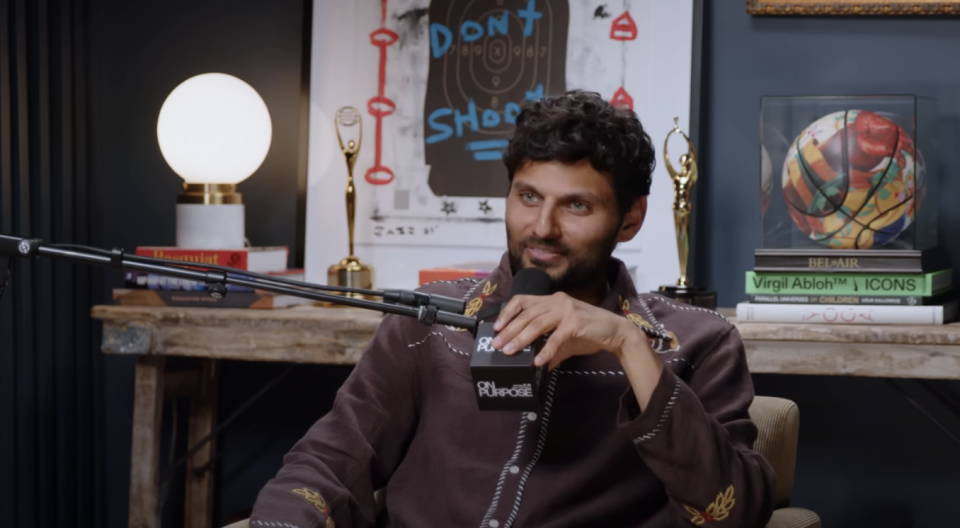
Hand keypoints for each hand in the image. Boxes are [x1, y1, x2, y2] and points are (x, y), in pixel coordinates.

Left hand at [491, 292, 640, 369]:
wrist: (616, 333)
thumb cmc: (590, 333)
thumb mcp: (565, 340)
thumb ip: (549, 348)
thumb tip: (535, 364)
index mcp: (552, 300)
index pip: (523, 300)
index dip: (507, 313)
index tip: (496, 327)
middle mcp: (557, 301)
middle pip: (526, 315)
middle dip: (509, 331)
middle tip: (497, 345)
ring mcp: (566, 310)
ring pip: (537, 324)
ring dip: (521, 339)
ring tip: (510, 352)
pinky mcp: (576, 322)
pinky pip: (556, 337)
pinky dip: (546, 350)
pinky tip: (538, 362)